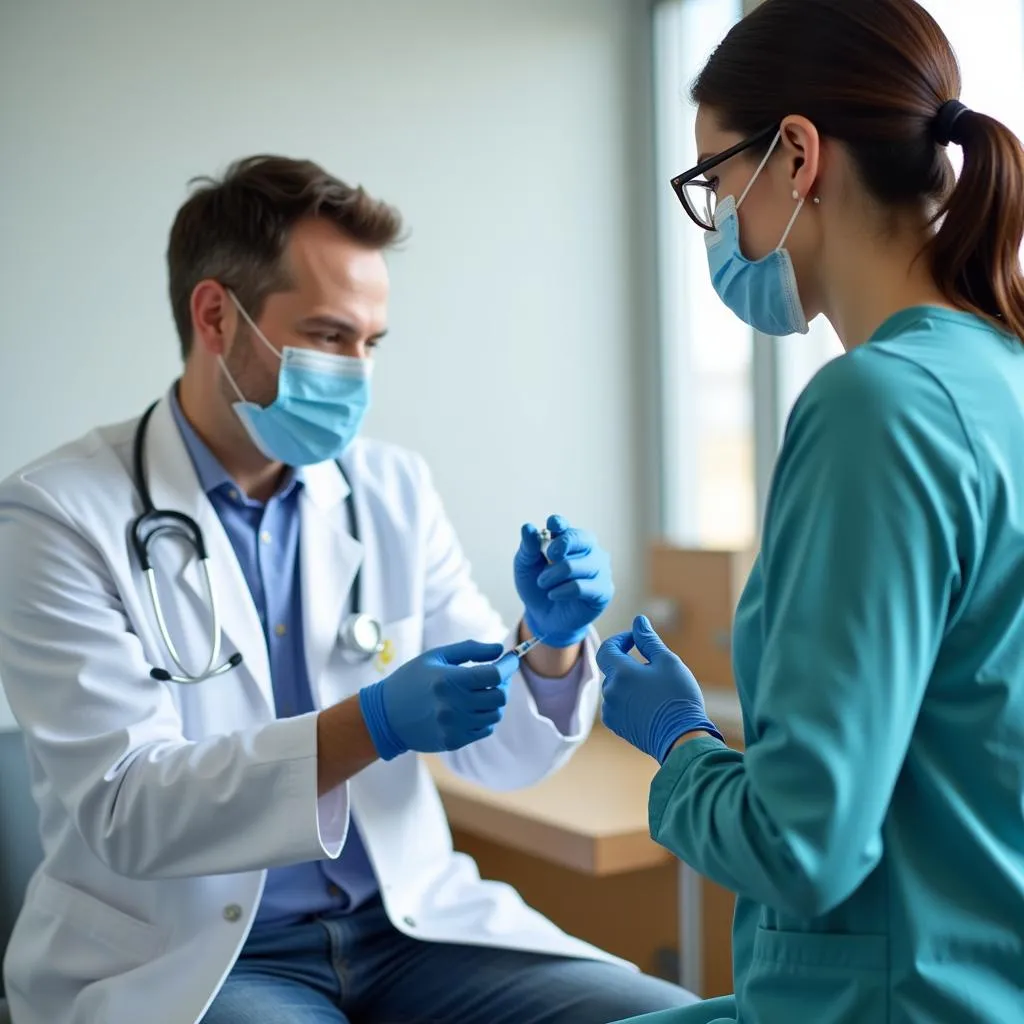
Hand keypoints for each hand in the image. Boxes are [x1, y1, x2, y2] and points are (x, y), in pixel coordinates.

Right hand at [358, 641, 519, 759]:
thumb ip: (470, 650)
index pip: (494, 675)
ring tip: (482, 692)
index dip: (508, 666)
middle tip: (496, 676)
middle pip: (499, 696)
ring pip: (495, 715)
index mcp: (448, 680)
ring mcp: (454, 726)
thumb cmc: (411, 679)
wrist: (386, 715)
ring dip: (495, 702)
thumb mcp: (436, 656)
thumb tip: (499, 650)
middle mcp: (453, 705)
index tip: (510, 659)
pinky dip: (485, 717)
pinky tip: (472, 708)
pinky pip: (484, 729)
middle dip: (503, 683)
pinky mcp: (453, 741)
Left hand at [514, 514, 613, 647]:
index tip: (552, 525)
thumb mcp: (526, 566)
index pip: (565, 525)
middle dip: (561, 545)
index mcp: (569, 539)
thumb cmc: (537, 586)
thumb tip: (528, 527)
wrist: (543, 617)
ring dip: (555, 574)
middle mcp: (588, 550)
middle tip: (548, 556)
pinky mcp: (604, 590)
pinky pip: (583, 586)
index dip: (559, 523)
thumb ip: (528, 547)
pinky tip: (553, 595)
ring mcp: (599, 569)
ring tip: (543, 583)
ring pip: (579, 565)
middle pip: (580, 538)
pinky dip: (563, 590)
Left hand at [597, 615, 722, 761]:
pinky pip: (618, 705)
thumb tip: (638, 620)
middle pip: (613, 669)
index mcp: (620, 673)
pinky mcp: (617, 726)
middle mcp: (610, 692)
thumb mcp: (668, 662)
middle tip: (655, 669)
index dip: (620, 640)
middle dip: (629, 664)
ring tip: (656, 690)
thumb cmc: (678, 697)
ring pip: (616, 688)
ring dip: (630, 683)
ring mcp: (612, 711)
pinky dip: (629, 700)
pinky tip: (651, 706)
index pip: (606, 648)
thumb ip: (649, 639)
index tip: (636, 640)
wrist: (683, 739)